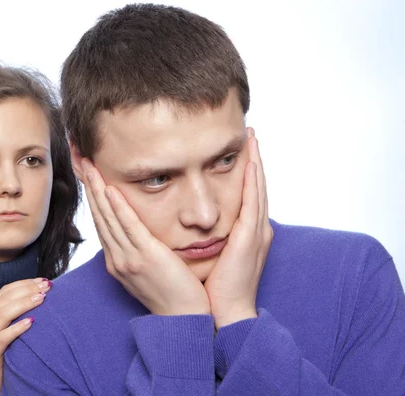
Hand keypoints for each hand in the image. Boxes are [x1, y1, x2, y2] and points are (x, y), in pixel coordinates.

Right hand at [0, 278, 51, 395]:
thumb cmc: (1, 353)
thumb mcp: (6, 330)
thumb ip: (17, 316)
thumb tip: (41, 299)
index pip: (6, 291)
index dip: (25, 283)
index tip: (43, 280)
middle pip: (5, 298)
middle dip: (27, 289)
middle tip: (46, 286)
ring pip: (2, 314)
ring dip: (23, 303)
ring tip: (41, 298)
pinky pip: (2, 338)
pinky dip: (16, 328)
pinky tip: (30, 322)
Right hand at [81, 159, 209, 315]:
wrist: (184, 320)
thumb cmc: (171, 295)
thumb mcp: (148, 271)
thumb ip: (140, 250)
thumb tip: (138, 233)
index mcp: (117, 261)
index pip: (102, 222)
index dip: (93, 197)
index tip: (87, 175)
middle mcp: (117, 258)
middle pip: (99, 215)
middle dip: (88, 186)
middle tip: (80, 161)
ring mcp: (128, 259)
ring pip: (108, 217)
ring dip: (97, 189)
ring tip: (89, 166)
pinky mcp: (146, 257)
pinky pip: (128, 227)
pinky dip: (117, 207)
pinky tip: (109, 189)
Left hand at [205, 127, 272, 328]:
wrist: (224, 313)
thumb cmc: (215, 288)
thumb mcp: (212, 256)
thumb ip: (208, 236)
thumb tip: (189, 224)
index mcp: (245, 233)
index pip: (246, 194)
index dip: (246, 171)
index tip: (240, 148)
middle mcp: (254, 229)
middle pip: (256, 186)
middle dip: (254, 159)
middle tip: (251, 133)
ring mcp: (255, 233)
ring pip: (257, 188)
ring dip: (256, 161)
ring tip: (253, 138)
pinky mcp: (249, 238)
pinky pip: (252, 203)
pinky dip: (254, 181)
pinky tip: (251, 162)